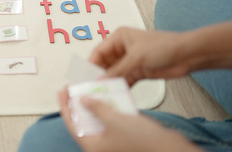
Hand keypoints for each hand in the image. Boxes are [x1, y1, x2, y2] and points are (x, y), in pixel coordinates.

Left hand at [58, 88, 201, 151]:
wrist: (170, 149)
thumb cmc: (142, 141)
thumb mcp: (113, 120)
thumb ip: (95, 108)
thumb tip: (82, 100)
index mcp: (93, 145)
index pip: (71, 124)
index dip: (65, 105)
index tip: (62, 90)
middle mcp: (101, 145)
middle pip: (84, 121)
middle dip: (80, 103)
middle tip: (76, 87)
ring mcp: (113, 141)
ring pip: (99, 119)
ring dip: (96, 104)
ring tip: (92, 87)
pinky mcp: (125, 137)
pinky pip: (113, 120)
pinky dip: (111, 108)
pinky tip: (111, 95)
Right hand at [89, 27, 190, 85]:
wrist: (187, 55)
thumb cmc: (163, 46)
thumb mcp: (136, 57)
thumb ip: (117, 70)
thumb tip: (100, 80)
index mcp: (118, 38)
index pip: (99, 52)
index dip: (91, 64)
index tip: (84, 77)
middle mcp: (122, 49)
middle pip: (104, 64)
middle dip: (99, 75)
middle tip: (92, 88)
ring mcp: (130, 61)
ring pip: (113, 73)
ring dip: (109, 83)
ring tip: (102, 93)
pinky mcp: (138, 72)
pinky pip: (124, 80)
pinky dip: (120, 87)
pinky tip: (115, 95)